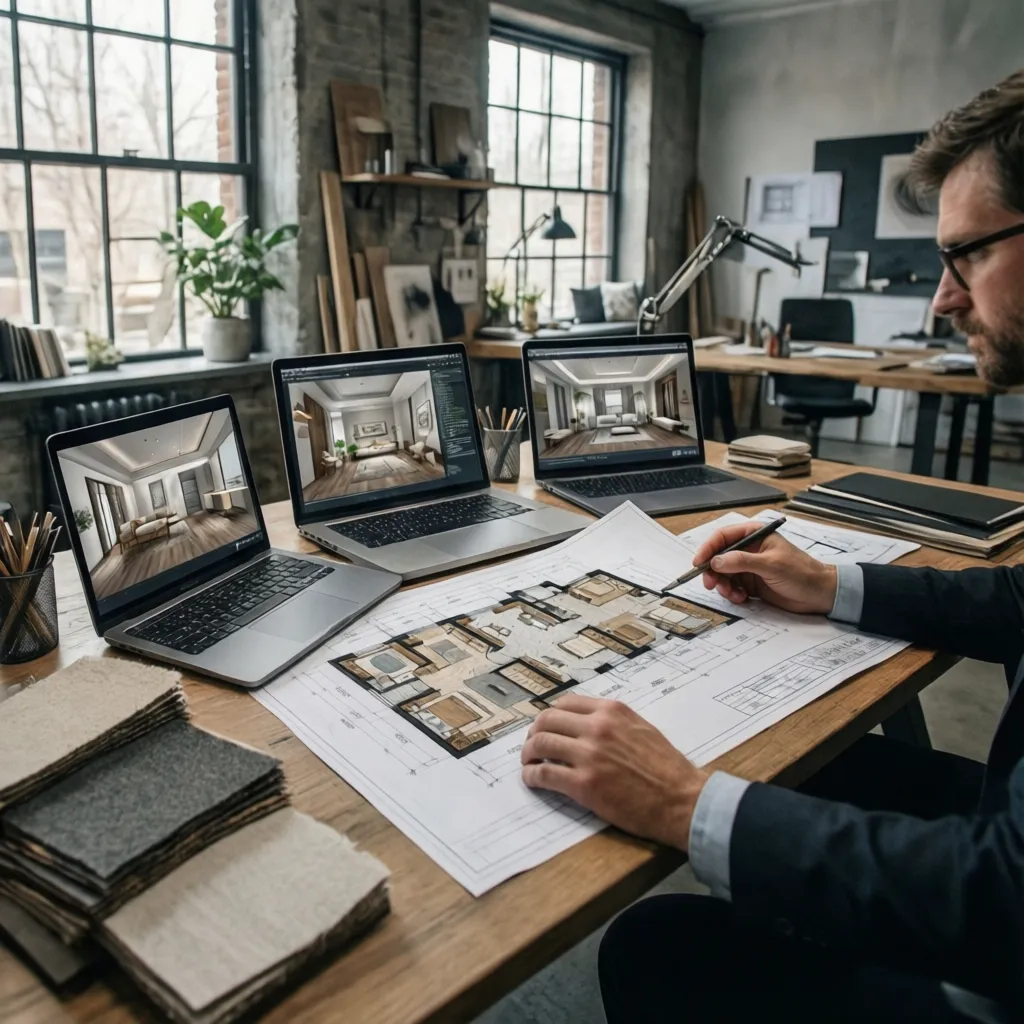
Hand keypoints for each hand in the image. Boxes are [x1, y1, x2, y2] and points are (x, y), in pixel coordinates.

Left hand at [520, 694, 706, 850]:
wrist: (682, 799)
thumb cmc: (667, 768)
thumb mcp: (641, 728)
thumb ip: (613, 722)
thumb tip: (586, 724)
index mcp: (612, 711)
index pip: (566, 703)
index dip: (551, 715)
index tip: (547, 726)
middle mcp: (597, 728)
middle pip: (547, 721)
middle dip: (534, 733)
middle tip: (532, 745)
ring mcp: (589, 755)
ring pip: (540, 744)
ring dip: (528, 754)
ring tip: (529, 763)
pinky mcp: (584, 784)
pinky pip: (545, 774)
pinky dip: (532, 776)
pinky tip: (532, 780)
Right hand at [692, 521, 836, 614]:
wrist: (819, 594)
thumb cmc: (802, 573)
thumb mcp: (771, 565)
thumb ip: (742, 562)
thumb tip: (716, 561)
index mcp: (754, 535)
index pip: (722, 537)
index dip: (708, 549)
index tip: (699, 563)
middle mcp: (749, 549)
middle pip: (718, 557)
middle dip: (713, 571)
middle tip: (711, 584)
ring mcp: (749, 567)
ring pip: (723, 574)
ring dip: (723, 586)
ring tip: (734, 595)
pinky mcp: (751, 583)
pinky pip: (732, 587)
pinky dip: (732, 594)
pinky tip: (743, 598)